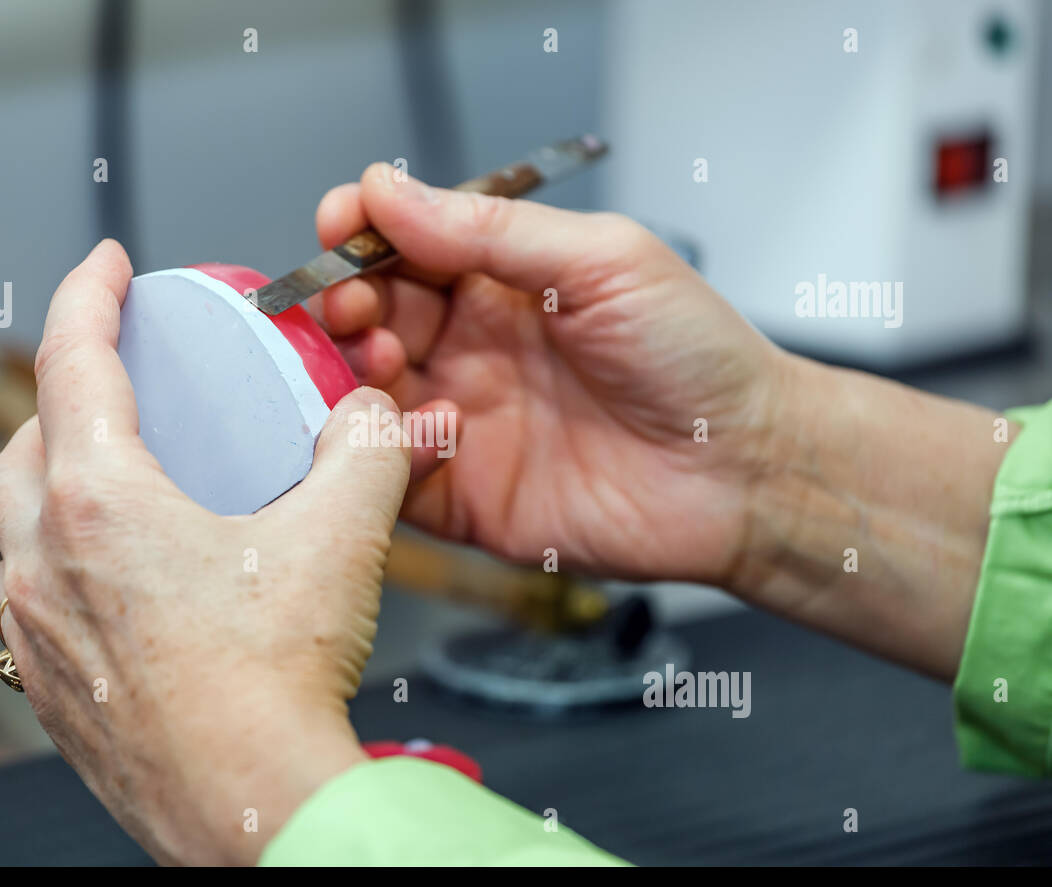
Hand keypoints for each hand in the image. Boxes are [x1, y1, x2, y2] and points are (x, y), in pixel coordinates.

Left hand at [0, 240, 410, 864]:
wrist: (253, 808)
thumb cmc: (274, 685)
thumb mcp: (344, 537)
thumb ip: (369, 450)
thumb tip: (379, 415)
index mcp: (100, 505)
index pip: (73, 362)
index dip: (89, 294)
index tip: (106, 266)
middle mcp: (47, 563)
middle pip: (27, 442)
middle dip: (67, 393)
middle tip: (121, 382)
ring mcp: (39, 631)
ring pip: (17, 524)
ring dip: (55, 481)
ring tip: (120, 477)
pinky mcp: (52, 688)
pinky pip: (34, 596)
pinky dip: (63, 559)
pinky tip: (125, 577)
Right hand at [315, 164, 789, 584]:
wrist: (744, 469)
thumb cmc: (695, 356)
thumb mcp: (601, 261)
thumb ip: (490, 230)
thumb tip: (389, 191)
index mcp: (500, 285)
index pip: (403, 248)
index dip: (362, 233)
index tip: (340, 224)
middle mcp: (470, 350)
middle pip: (369, 318)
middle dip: (345, 301)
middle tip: (353, 302)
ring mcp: (461, 423)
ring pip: (364, 394)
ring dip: (353, 372)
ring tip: (382, 360)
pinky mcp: (460, 496)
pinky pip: (391, 475)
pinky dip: (383, 451)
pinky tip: (428, 427)